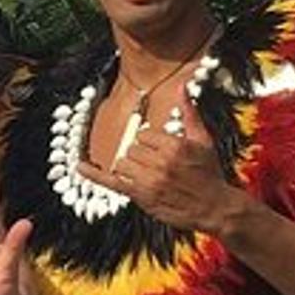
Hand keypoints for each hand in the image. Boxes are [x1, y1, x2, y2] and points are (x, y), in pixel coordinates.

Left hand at [79, 98, 248, 235]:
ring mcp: (149, 180)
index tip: (160, 151)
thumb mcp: (203, 140)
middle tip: (157, 165)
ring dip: (131, 167)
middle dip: (142, 155)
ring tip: (147, 174)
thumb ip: (189, 113)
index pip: (144, 134)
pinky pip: (111, 182)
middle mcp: (160, 162)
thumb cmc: (209, 173)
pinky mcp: (141, 196)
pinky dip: (93, 174)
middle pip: (132, 148)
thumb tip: (182, 87)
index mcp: (173, 145)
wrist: (215, 207)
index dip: (151, 142)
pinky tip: (79, 166)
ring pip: (123, 162)